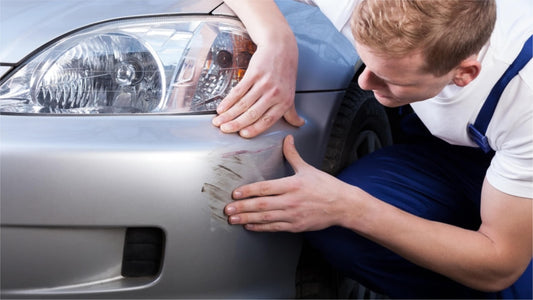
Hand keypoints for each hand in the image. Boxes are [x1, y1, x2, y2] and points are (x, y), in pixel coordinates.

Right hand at [212, 38, 304, 137]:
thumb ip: (292, 112)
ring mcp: (264, 83)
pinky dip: (228, 101)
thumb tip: (299, 124)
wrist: (281, 48)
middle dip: (236, 124)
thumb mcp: (291, 93)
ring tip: (219, 121)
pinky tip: (221, 107)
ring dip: (228, 114)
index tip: (242, 135)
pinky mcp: (254, 74)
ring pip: (243, 104)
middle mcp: (275, 94)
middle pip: (252, 114)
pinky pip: (238, 91)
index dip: (253, 129)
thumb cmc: (285, 72)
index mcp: (284, 102)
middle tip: (225, 130)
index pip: (267, 121)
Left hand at [224, 135, 346, 231]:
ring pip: (265, 218)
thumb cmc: (326, 186)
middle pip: (261, 205)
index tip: (235, 193)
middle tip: (227, 209)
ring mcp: (292, 215)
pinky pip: (274, 227)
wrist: (343, 205)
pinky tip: (250, 226)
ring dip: (247, 219)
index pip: (265, 188)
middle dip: (242, 207)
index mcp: (292, 185)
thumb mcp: (308, 168)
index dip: (248, 191)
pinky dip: (260, 228)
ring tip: (233, 219)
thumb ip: (293, 155)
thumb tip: (287, 138)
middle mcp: (290, 201)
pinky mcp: (296, 226)